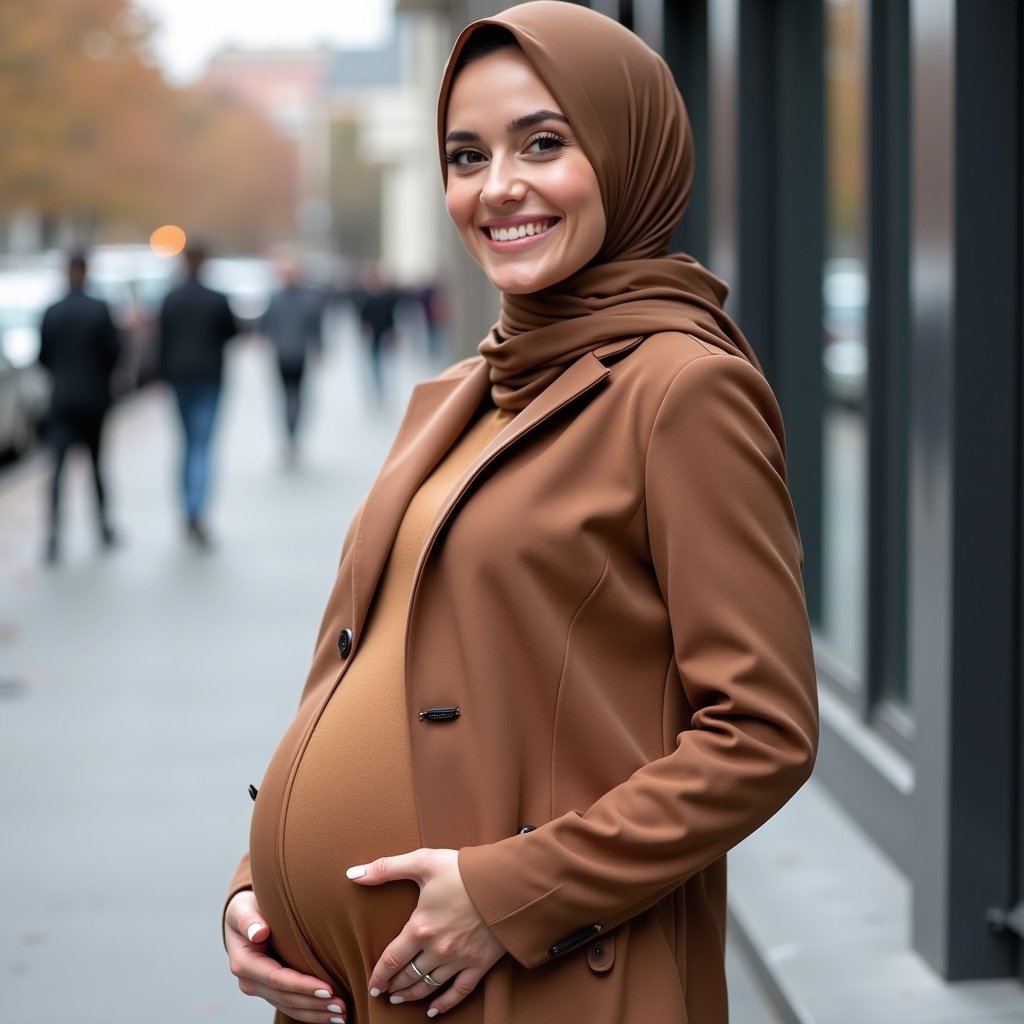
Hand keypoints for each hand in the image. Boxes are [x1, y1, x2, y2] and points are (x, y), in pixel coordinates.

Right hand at [224, 889, 347, 1022]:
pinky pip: (291, 1005)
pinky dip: (311, 1011)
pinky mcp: (271, 990)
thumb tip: (259, 933)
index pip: (277, 979)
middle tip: (342, 1006)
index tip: (328, 988)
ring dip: (316, 1013)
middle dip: (314, 1004)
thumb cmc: (247, 908)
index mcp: (244, 962)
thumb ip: (249, 919)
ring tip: (341, 1014)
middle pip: (286, 998)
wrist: (244, 916)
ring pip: (290, 1007)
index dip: (302, 986)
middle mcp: (250, 981)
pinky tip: (329, 1014)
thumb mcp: (243, 907)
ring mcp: (261, 988)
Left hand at [347, 848, 504, 1016]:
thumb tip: (353, 874)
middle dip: (394, 987)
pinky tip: (434, 1010)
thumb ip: (386, 868)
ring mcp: (459, 960)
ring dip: (412, 996)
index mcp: (420, 927)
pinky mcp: (479, 964)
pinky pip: (459, 992)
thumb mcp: (423, 862)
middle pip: (408, 977)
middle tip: (386, 992)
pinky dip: (445, 1004)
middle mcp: (437, 949)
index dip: (379, 976)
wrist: (507, 880)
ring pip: (429, 987)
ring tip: (402, 999)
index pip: (391, 960)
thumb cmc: (464, 870)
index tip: (373, 985)